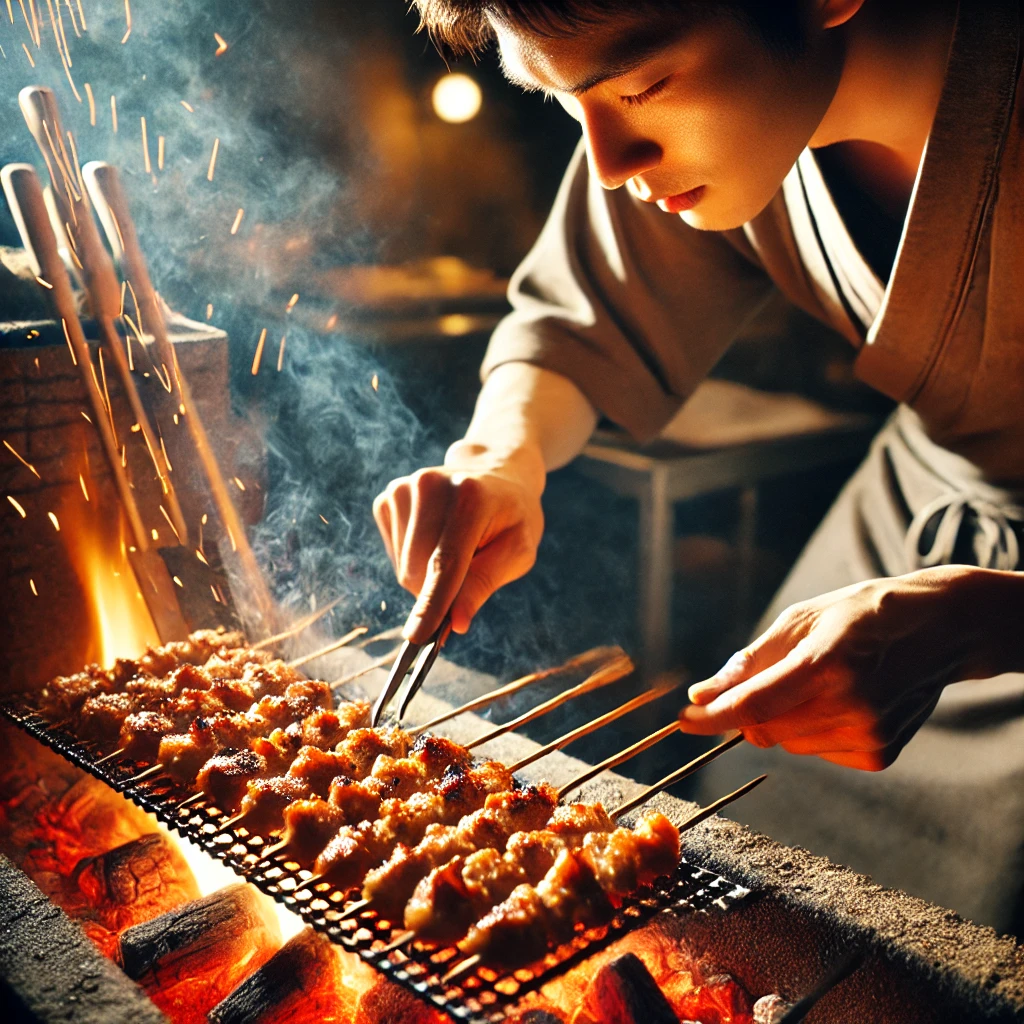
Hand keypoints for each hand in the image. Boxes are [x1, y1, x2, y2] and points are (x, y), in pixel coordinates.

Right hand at [373, 459, 543, 643]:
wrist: (496, 473)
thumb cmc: (512, 517)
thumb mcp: (518, 550)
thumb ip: (485, 584)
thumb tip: (454, 623)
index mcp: (469, 497)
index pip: (445, 562)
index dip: (432, 604)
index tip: (418, 638)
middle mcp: (429, 486)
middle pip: (418, 571)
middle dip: (438, 592)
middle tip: (470, 573)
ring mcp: (403, 488)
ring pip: (403, 568)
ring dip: (427, 576)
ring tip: (457, 547)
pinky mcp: (388, 497)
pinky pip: (394, 555)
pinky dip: (414, 560)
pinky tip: (436, 538)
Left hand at [677, 567, 1005, 770]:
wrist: (940, 628)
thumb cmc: (861, 615)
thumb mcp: (800, 621)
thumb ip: (749, 663)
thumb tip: (703, 695)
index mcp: (828, 663)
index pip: (753, 704)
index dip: (711, 717)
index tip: (683, 719)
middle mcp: (851, 704)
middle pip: (765, 728)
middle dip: (750, 710)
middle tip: (774, 676)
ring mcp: (869, 734)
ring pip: (788, 743)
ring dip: (784, 719)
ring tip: (822, 681)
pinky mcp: (879, 754)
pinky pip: (817, 752)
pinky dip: (814, 730)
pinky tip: (843, 700)